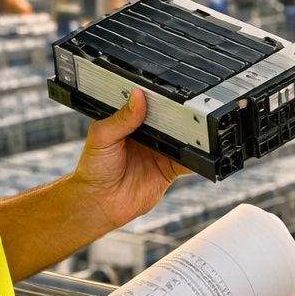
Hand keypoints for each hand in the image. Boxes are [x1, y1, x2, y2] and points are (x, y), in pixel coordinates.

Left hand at [72, 89, 191, 229]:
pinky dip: (197, 158)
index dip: (159, 96)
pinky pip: (188, 162)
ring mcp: (160, 151)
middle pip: (170, 118)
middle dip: (180, 113)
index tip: (170, 91)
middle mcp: (148, 133)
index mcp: (130, 120)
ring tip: (199, 128)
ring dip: (192, 134)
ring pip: (183, 138)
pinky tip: (201, 153)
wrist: (100, 203)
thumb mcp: (101, 137)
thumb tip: (137, 96)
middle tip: (189, 108)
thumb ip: (121, 118)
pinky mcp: (170, 169)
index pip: (149, 102)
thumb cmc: (94, 169)